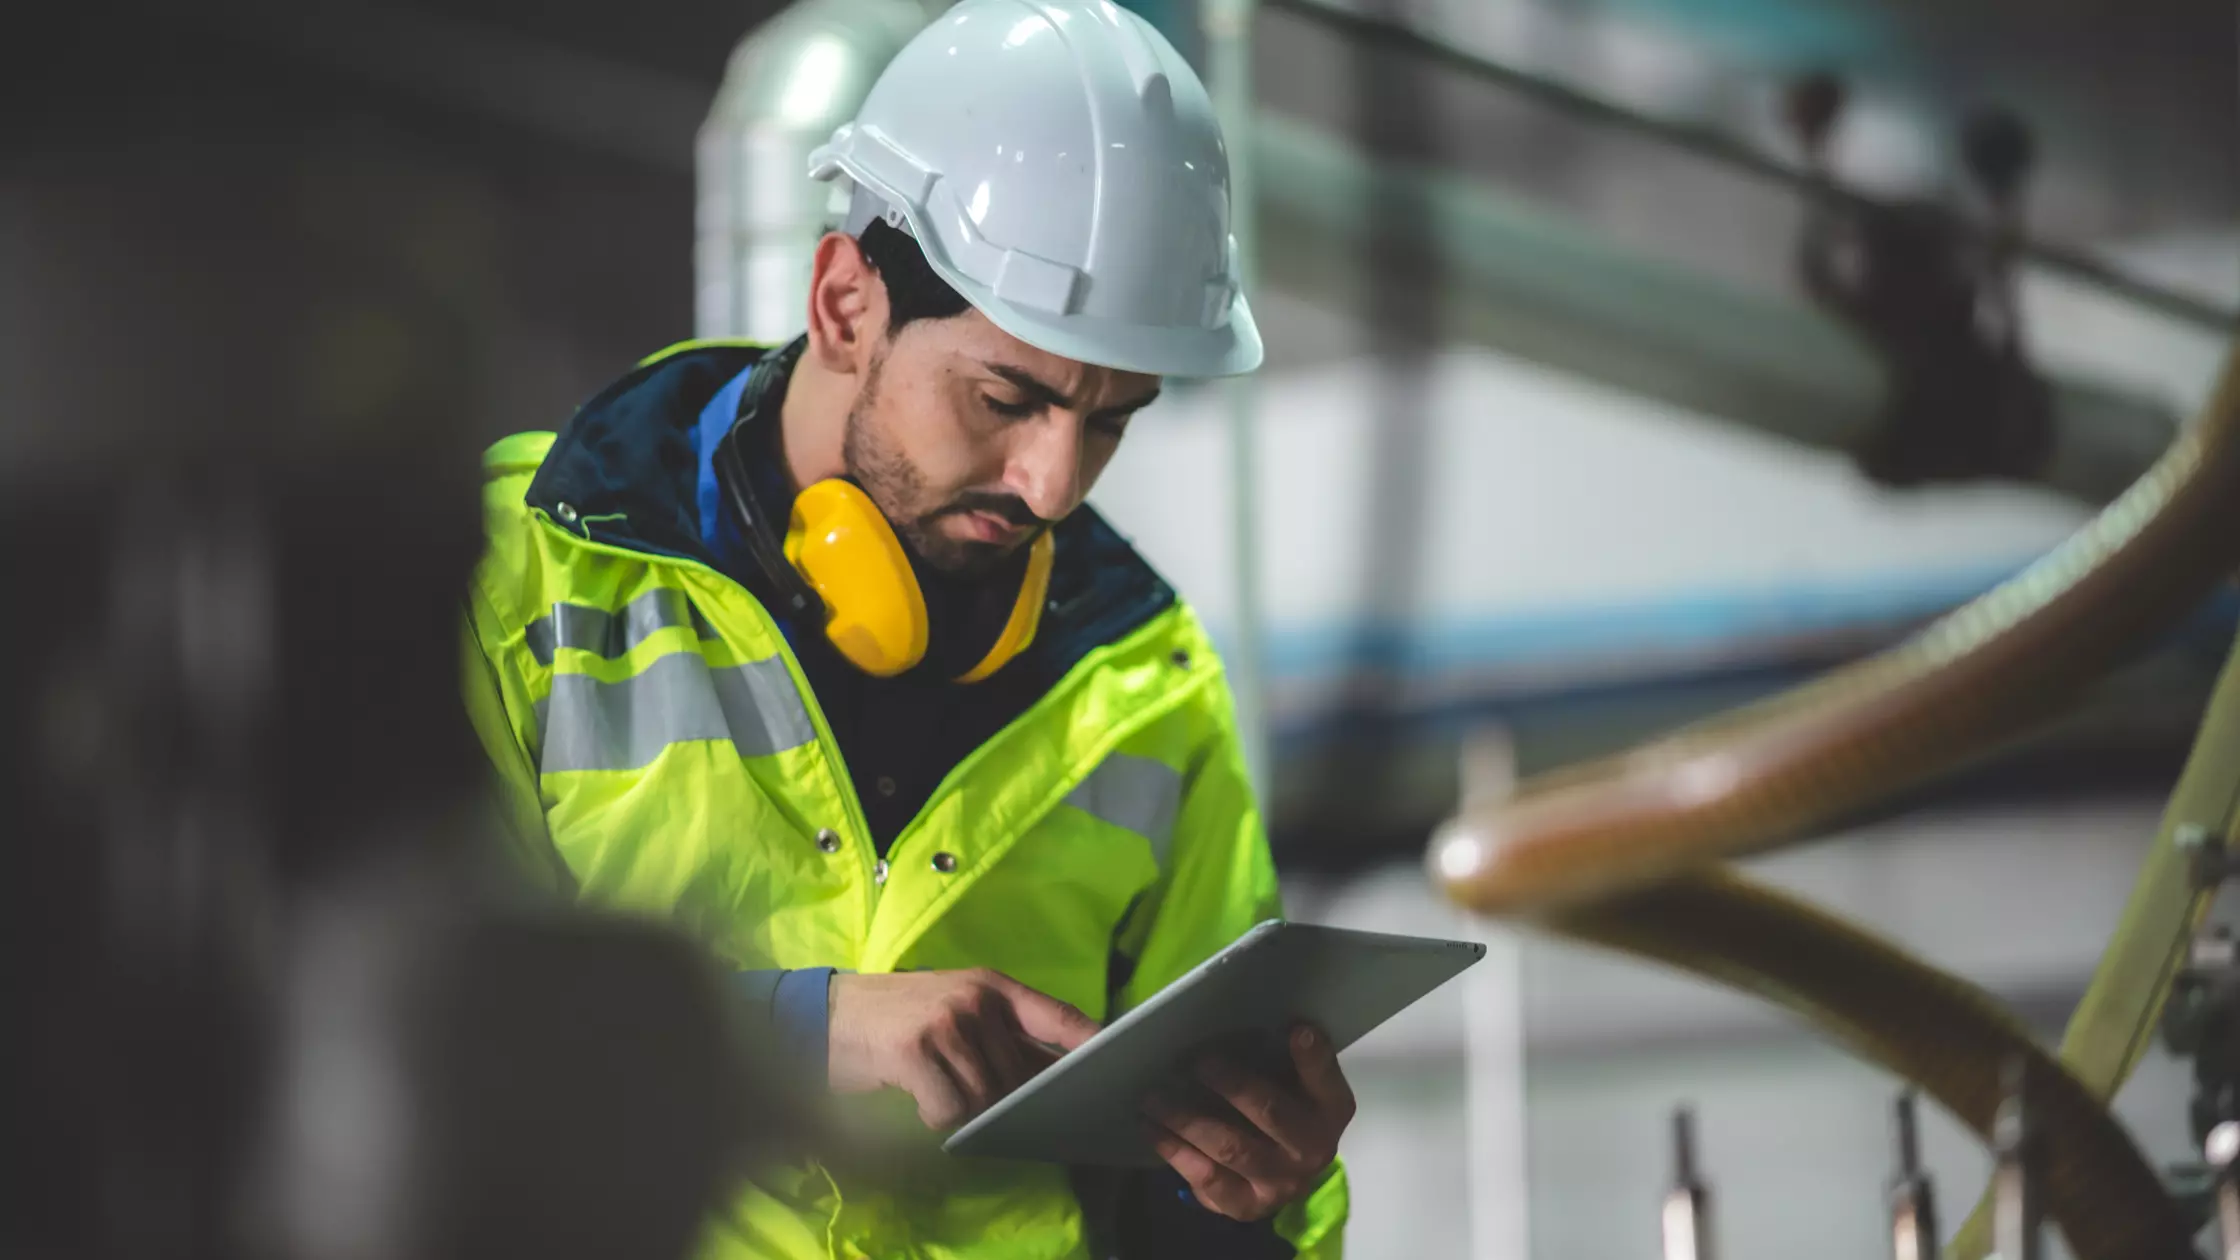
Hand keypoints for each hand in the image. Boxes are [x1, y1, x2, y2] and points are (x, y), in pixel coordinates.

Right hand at [827, 969, 1099, 1128]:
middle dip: (1001, 1099)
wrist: (827, 1014)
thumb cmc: (899, 1017)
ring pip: (984, 1097)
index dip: (1089, 1041)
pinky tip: (915, 1096)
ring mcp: (946, 1023)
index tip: (1116, 1062)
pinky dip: (934, 1117)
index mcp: (992, 986)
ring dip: (961, 1109)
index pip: (1057, 1015)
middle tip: (964, 1094)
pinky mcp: (915, 1050)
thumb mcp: (956, 1010)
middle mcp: (976, 999)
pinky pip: (948, 1109)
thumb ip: (1002, 1035)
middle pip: (1017, 1075)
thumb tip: (1053, 1075)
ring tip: (933, 1089)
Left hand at [1143, 1024, 1355, 1220]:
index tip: (1297, 1028)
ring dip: (1188, 1119)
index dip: (1313, 1056)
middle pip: (1270, 1112)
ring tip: (1154, 1096)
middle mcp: (1313, 1150)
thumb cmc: (1283, 1109)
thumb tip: (1235, 1026)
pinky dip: (1175, 1151)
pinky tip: (1152, 1128)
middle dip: (1231, 1083)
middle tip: (1196, 1062)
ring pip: (1231, 1148)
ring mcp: (1280, 1183)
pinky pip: (1207, 1178)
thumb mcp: (1294, 1082)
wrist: (1284, 1175)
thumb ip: (1279, 1058)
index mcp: (1331, 1110)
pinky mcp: (1247, 1206)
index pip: (1325, 1079)